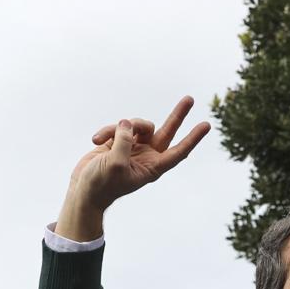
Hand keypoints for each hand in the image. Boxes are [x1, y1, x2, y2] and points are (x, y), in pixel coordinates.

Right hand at [58, 97, 210, 239]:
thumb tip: (127, 123)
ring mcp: (133, 147)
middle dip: (177, 115)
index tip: (206, 125)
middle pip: (167, 131)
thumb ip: (125, 141)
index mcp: (152, 167)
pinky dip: (107, 130)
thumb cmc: (102, 185)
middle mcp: (146, 156)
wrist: (83, 190)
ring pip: (137, 124)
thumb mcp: (116, 164)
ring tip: (105, 140)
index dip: (192, 138)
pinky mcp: (118, 140)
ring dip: (122, 126)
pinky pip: (118, 126)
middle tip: (190, 99)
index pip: (178, 151)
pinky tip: (96, 140)